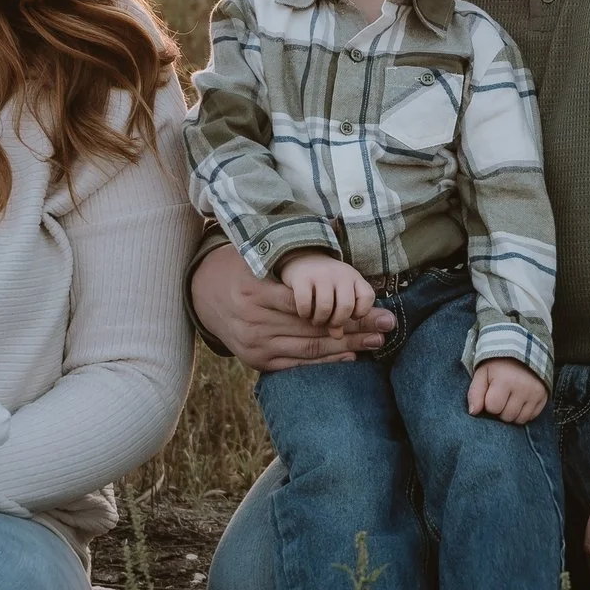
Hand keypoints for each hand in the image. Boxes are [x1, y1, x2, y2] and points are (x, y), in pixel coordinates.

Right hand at [190, 243, 393, 372]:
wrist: (202, 295)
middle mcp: (255, 321)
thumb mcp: (258, 254)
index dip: (347, 308)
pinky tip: (348, 357)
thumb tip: (337, 225)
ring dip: (346, 347)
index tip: (378, 306)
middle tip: (387, 326)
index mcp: (256, 292)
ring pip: (309, 349)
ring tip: (376, 341)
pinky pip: (297, 365)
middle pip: (315, 328)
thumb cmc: (240, 268)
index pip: (311, 304)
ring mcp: (255, 345)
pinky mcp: (257, 361)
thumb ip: (291, 251)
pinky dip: (324, 362)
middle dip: (356, 329)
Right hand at [279, 252, 375, 326]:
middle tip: (329, 323)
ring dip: (319, 320)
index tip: (351, 317)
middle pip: (346, 306)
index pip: (367, 297)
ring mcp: (321, 274)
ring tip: (316, 320)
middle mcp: (340, 274)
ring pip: (325, 307)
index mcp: (354, 278)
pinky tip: (304, 313)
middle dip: (337, 321)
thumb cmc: (326, 283)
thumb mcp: (340, 294)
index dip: (360, 312)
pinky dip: (304, 313)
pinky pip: (305, 303)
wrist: (303, 258)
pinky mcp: (302, 277)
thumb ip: (344, 315)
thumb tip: (337, 336)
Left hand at [467, 358, 547, 423]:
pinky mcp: (544, 396)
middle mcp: (523, 388)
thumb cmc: (498, 363)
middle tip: (501, 396)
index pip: (493, 408)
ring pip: (520, 419)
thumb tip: (473, 412)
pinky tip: (520, 401)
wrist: (523, 349)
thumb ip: (475, 392)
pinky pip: (532, 417)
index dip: (489, 403)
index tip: (491, 393)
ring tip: (509, 399)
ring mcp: (535, 393)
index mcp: (505, 380)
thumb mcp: (482, 372)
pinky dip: (524, 413)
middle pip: (507, 416)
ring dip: (512, 413)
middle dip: (500, 410)